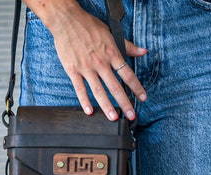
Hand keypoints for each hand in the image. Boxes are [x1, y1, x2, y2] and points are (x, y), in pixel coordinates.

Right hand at [43, 1, 146, 120]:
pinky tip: (89, 111)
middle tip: (131, 116)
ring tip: (113, 117)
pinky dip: (84, 101)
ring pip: (99, 90)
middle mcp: (101, 63)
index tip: (143, 98)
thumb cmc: (89, 26)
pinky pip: (79, 88)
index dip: (137, 87)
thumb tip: (143, 51)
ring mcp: (86, 68)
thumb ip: (128, 46)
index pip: (128, 74)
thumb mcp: (111, 34)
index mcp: (112, 54)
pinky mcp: (73, 70)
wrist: (67, 20)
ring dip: (107, 105)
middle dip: (125, 103)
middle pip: (115, 86)